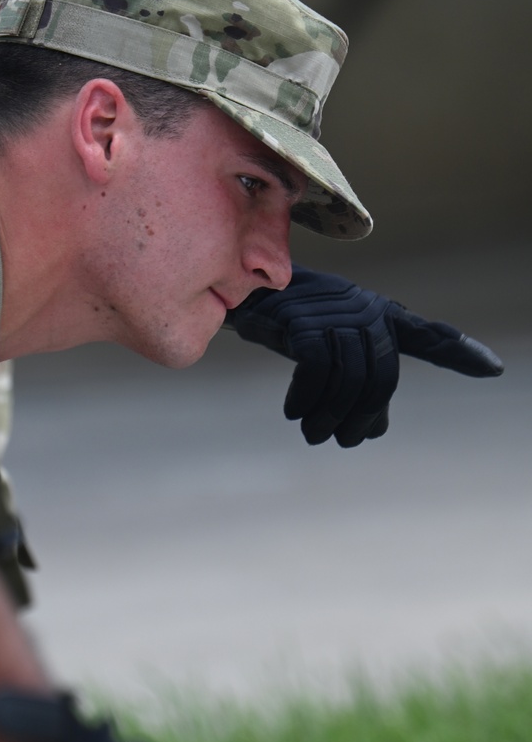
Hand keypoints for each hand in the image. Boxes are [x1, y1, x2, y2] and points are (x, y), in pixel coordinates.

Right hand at [227, 266, 502, 447]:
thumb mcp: (332, 355)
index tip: (495, 370)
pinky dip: (305, 399)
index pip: (427, 336)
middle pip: (380, 378)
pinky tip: (294, 413)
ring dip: (330, 417)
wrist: (248, 301)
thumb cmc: (295, 328)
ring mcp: (336, 315)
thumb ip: (359, 385)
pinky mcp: (306, 322)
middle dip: (362, 418)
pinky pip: (316, 370)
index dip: (461, 352)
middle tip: (342, 441)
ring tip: (313, 433)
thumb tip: (376, 429)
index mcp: (380, 317)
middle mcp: (366, 312)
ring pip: (349, 380)